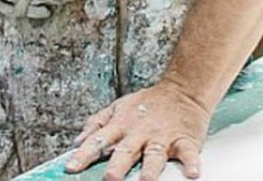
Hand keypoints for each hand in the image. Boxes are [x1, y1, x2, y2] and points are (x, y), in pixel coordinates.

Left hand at [65, 80, 209, 179]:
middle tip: (109, 179)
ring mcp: (162, 136)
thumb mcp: (117, 107)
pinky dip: (191, 163)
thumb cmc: (147, 103)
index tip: (71, 167)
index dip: (83, 154)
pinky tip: (191, 173)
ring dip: (150, 168)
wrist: (181, 90)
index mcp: (121, 124)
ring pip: (154, 155)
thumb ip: (97, 123)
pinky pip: (188, 153)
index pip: (98, 140)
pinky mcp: (184, 140)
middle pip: (126, 150)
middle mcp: (139, 131)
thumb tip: (77, 141)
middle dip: (117, 165)